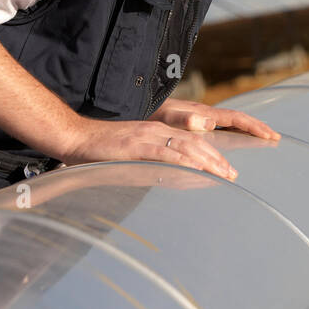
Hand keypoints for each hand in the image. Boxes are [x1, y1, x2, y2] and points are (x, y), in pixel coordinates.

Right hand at [59, 116, 236, 180]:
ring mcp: (146, 137)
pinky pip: (163, 154)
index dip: (213, 154)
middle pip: (195, 143)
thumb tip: (168, 177)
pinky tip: (196, 169)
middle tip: (233, 176)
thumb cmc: (101, 149)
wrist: (75, 137)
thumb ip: (151, 161)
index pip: (193, 142)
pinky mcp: (135, 146)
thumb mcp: (132, 153)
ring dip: (207, 161)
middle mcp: (156, 131)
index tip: (227, 170)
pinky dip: (182, 161)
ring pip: (185, 147)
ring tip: (223, 175)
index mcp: (157, 131)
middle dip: (217, 160)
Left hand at [148, 98, 280, 139]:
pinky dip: (232, 132)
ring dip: (246, 130)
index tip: (271, 135)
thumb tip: (209, 121)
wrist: (132, 106)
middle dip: (257, 127)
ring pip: (229, 122)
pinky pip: (218, 126)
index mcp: (202, 113)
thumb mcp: (164, 117)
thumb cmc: (147, 114)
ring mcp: (197, 116)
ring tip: (260, 139)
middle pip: (237, 119)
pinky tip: (230, 140)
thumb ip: (183, 118)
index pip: (236, 118)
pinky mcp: (190, 121)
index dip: (254, 126)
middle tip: (275, 138)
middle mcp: (203, 113)